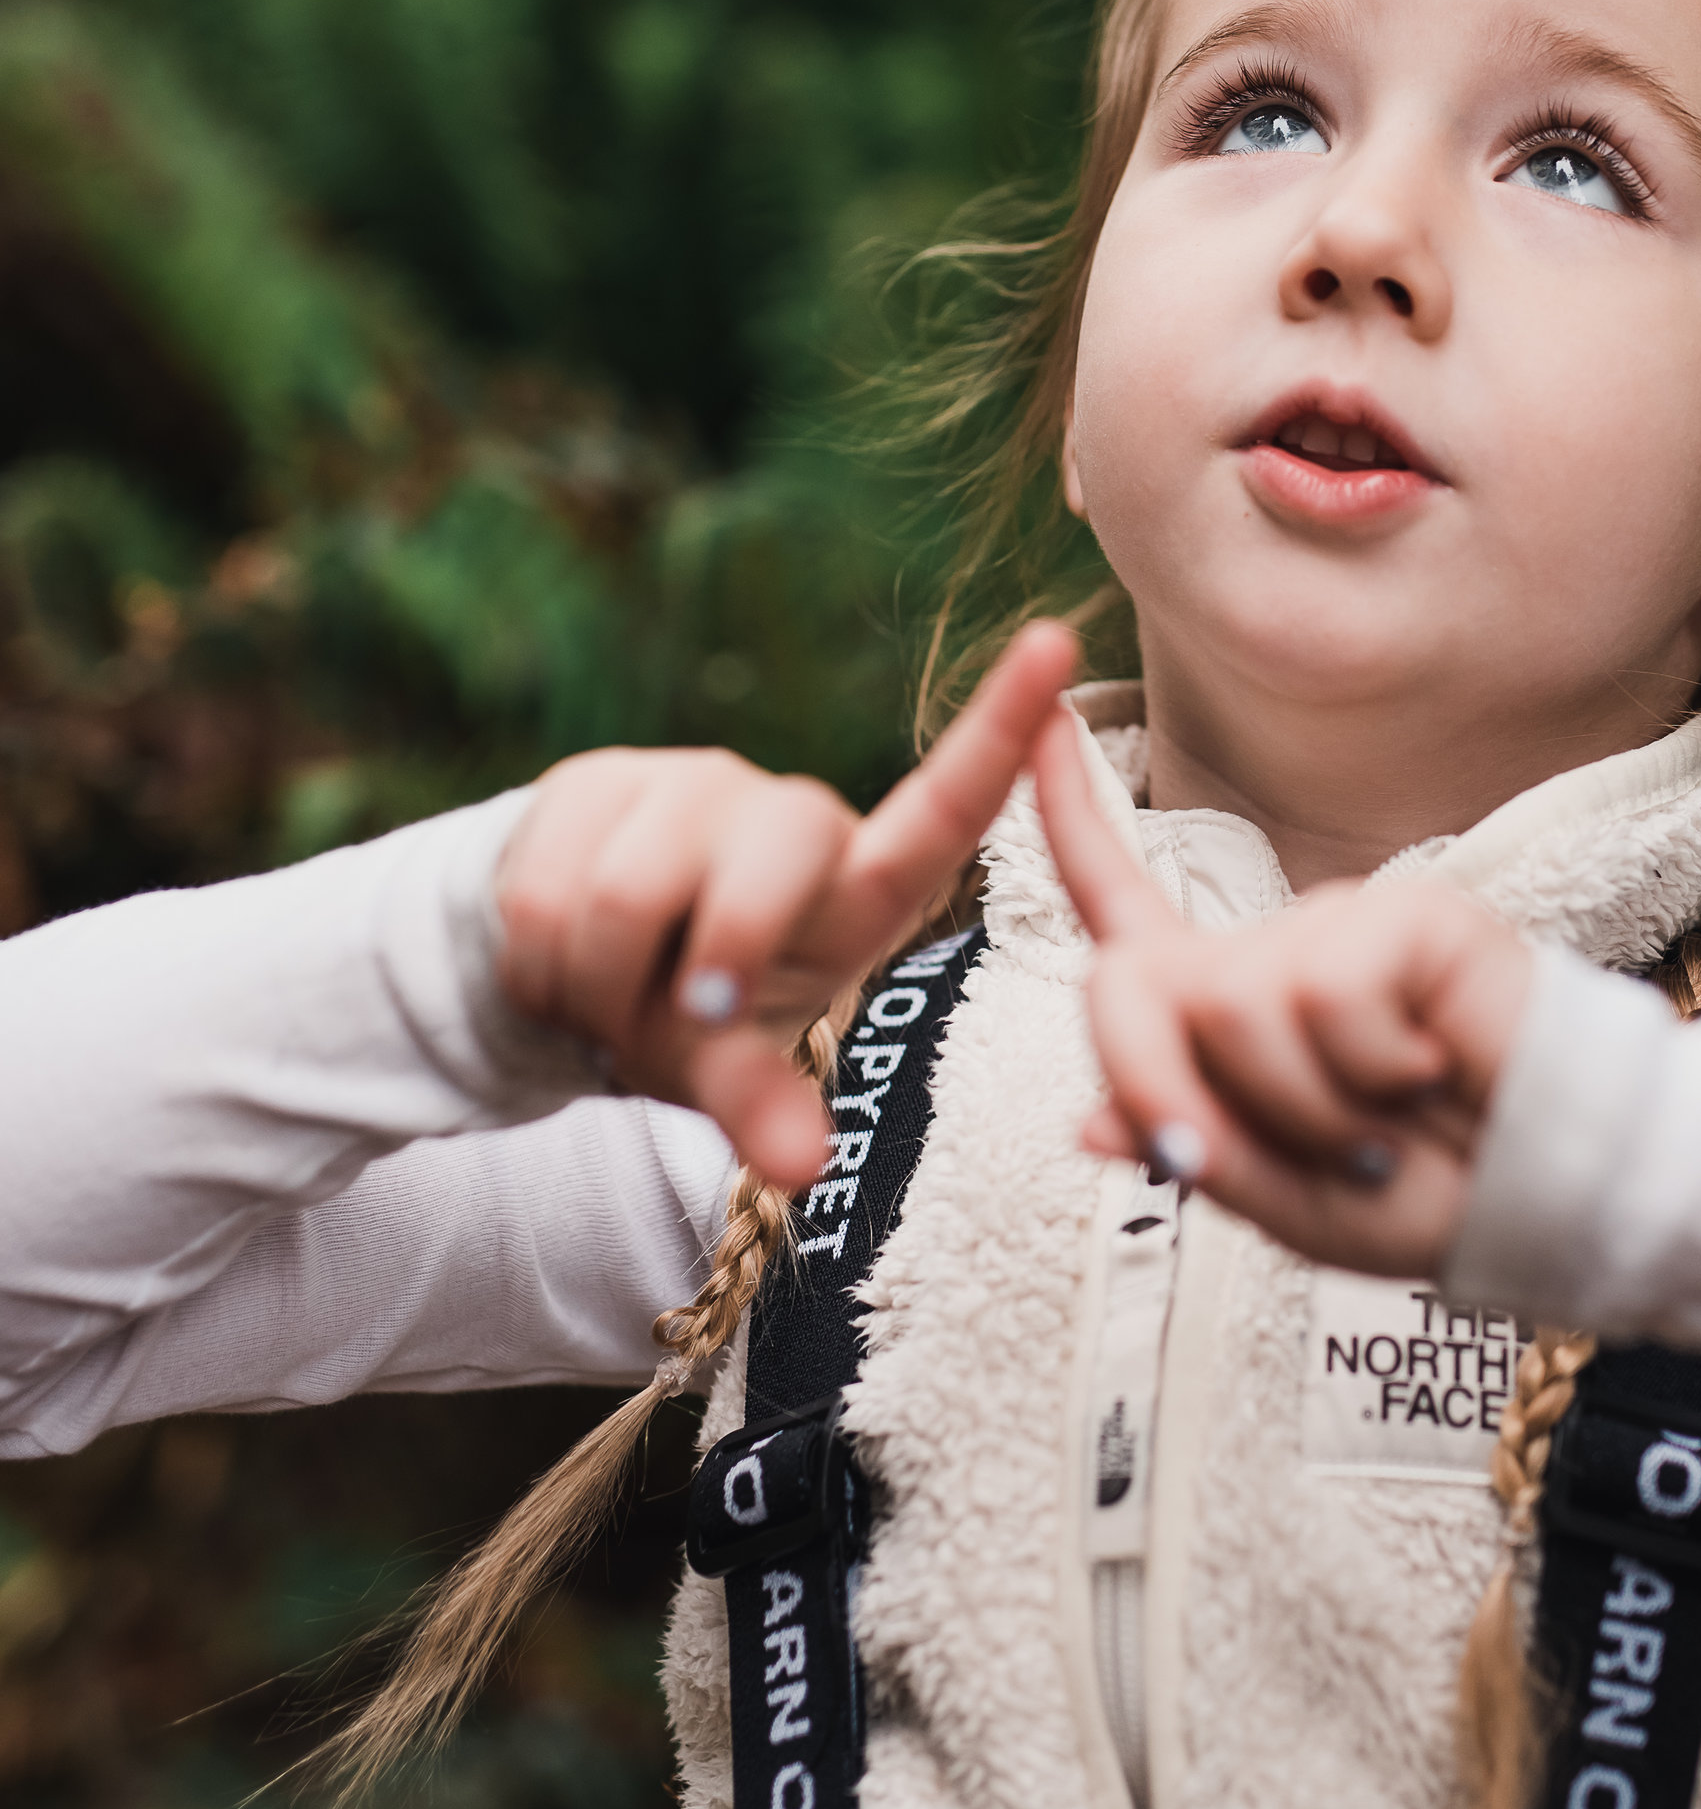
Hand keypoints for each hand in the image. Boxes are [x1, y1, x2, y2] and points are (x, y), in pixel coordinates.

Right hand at [497, 620, 1078, 1189]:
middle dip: (709, 968)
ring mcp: (692, 791)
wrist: (562, 981)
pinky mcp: (598, 780)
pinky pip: (543, 889)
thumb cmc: (686, 1026)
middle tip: (680, 1018)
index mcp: (856, 890)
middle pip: (758, 874)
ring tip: (609, 997)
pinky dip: (536, 962)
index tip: (1056, 641)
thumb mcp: (728, 1076)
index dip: (998, 734)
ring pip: (630, 896)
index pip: (941, 811)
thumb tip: (802, 1167)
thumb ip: (764, 1109)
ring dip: (599, 983)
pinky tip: (554, 963)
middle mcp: (787, 822)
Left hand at [1033, 704, 1533, 1275]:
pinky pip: (1324, 992)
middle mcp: (1269, 950)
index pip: (1121, 906)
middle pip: (1133, 985)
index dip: (1070, 817)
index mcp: (1224, 1008)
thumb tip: (1089, 1126)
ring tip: (1383, 1117)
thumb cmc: (1431, 1193)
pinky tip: (1429, 1069)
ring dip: (1302, 1102)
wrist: (1555, 1190)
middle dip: (1173, 1092)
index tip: (1041, 717)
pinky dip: (1370, 1067)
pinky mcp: (1406, 916)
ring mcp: (1335, 924)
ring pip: (1231, 1004)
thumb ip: (1195, 1154)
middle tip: (1288, 1156)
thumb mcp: (1285, 1203)